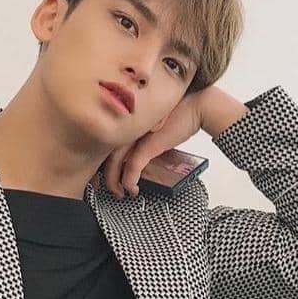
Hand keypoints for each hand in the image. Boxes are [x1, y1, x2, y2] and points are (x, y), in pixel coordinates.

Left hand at [101, 85, 248, 198]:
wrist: (197, 106)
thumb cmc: (179, 113)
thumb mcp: (154, 123)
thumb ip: (141, 135)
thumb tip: (138, 153)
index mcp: (126, 119)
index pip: (104, 141)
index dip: (100, 160)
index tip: (102, 174)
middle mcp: (128, 126)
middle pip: (105, 151)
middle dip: (104, 174)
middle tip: (110, 187)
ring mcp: (137, 134)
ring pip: (114, 160)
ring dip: (114, 181)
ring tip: (121, 192)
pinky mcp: (149, 144)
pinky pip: (132, 165)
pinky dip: (129, 179)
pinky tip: (132, 188)